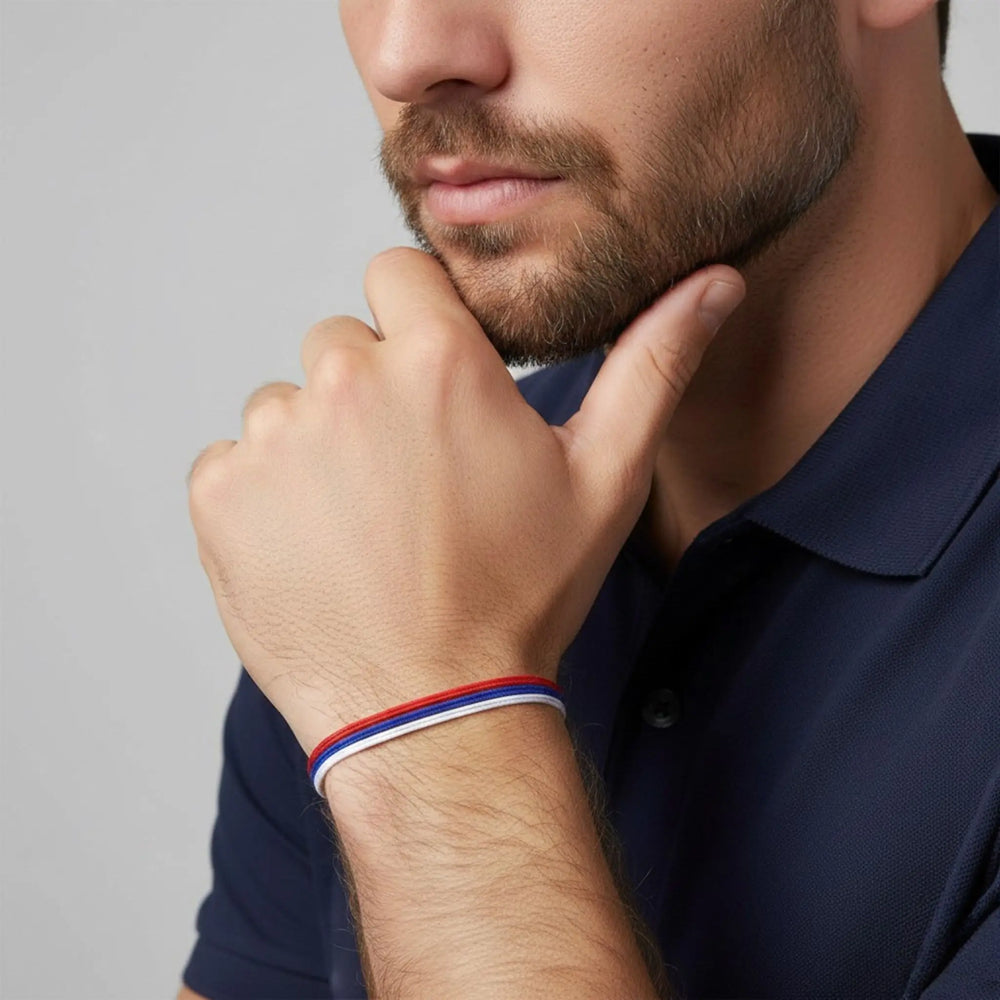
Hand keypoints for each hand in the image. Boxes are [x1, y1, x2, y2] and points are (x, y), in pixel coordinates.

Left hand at [187, 248, 743, 756]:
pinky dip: (266, 496)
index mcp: (438, 360)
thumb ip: (654, 363)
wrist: (431, 709)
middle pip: (339, 343)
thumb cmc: (521, 596)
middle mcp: (344, 380)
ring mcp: (274, 438)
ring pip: (286, 406)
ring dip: (316, 447)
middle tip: (409, 477)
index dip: (416, 322)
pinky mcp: (220, 495)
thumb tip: (714, 281)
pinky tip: (317, 549)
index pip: (397, 272)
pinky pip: (236, 461)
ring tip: (364, 524)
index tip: (432, 382)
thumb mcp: (605, 477)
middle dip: (370, 392)